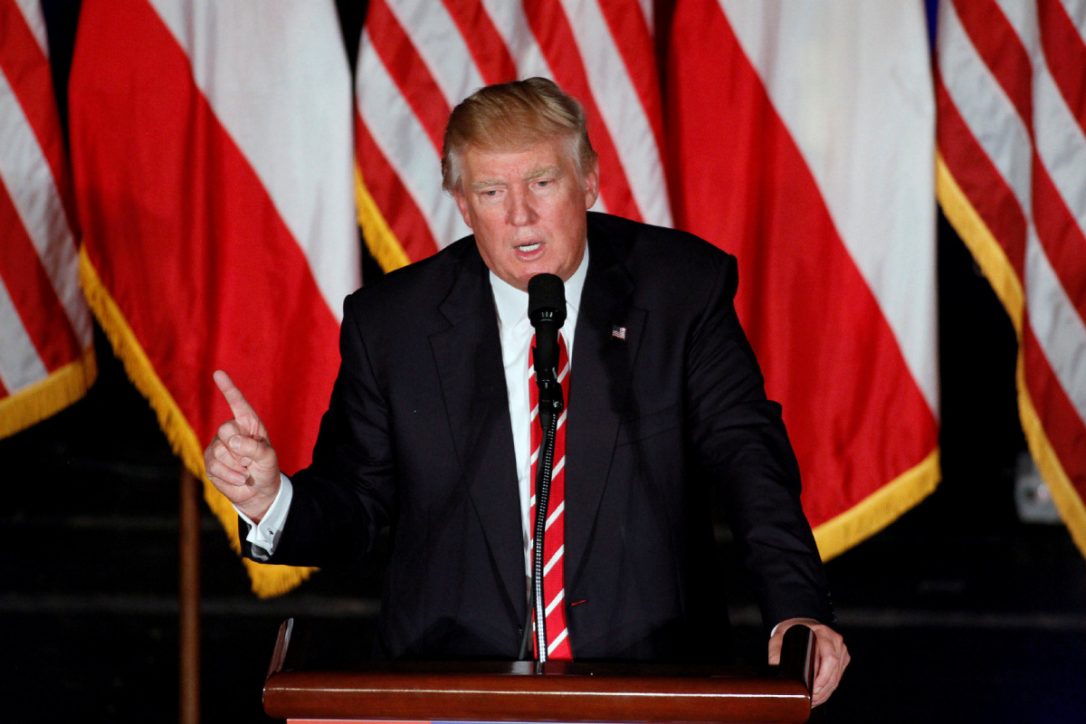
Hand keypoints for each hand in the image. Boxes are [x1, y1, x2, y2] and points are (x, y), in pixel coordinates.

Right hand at [203, 370, 280, 520]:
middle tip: (251, 460)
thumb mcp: (267, 458)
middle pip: (226, 429)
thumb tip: (231, 441)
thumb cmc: (266, 469)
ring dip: (238, 466)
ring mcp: (218, 446)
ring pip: (221, 451)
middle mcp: (231, 431)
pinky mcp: (210, 463)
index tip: (218, 373)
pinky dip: (231, 475)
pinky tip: (239, 478)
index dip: (228, 389)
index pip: (238, 404)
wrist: (258, 492)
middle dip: (241, 449)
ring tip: (246, 470)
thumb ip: (253, 447)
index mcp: (248, 424)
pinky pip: (215, 466)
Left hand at [768, 617, 848, 706]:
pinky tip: (819, 695)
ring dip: (826, 692)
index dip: (823, 678)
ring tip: (812, 700)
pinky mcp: (842, 658)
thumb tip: (775, 670)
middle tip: (810, 699)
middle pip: (834, 672)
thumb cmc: (790, 631)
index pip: (830, 659)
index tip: (812, 689)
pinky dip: (829, 688)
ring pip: (837, 677)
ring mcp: (840, 650)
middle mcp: (835, 640)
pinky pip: (838, 677)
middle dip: (823, 689)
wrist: (799, 624)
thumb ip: (775, 653)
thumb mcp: (778, 638)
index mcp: (822, 633)